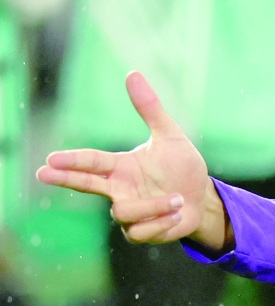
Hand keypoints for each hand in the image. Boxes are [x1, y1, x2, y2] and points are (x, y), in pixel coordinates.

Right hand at [36, 72, 230, 250]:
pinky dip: (162, 222)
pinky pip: (140, 231)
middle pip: (84, 185)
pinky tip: (176, 214)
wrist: (201, 199)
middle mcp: (119, 189)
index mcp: (121, 166)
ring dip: (155, 207)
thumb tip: (132, 74)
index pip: (91, 161)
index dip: (71, 160)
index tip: (51, 158)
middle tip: (43, 173)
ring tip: (177, 199)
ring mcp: (127, 212)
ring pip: (123, 212)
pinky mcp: (139, 231)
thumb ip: (150, 108)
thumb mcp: (170, 135)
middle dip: (65, 179)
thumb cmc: (182, 167)